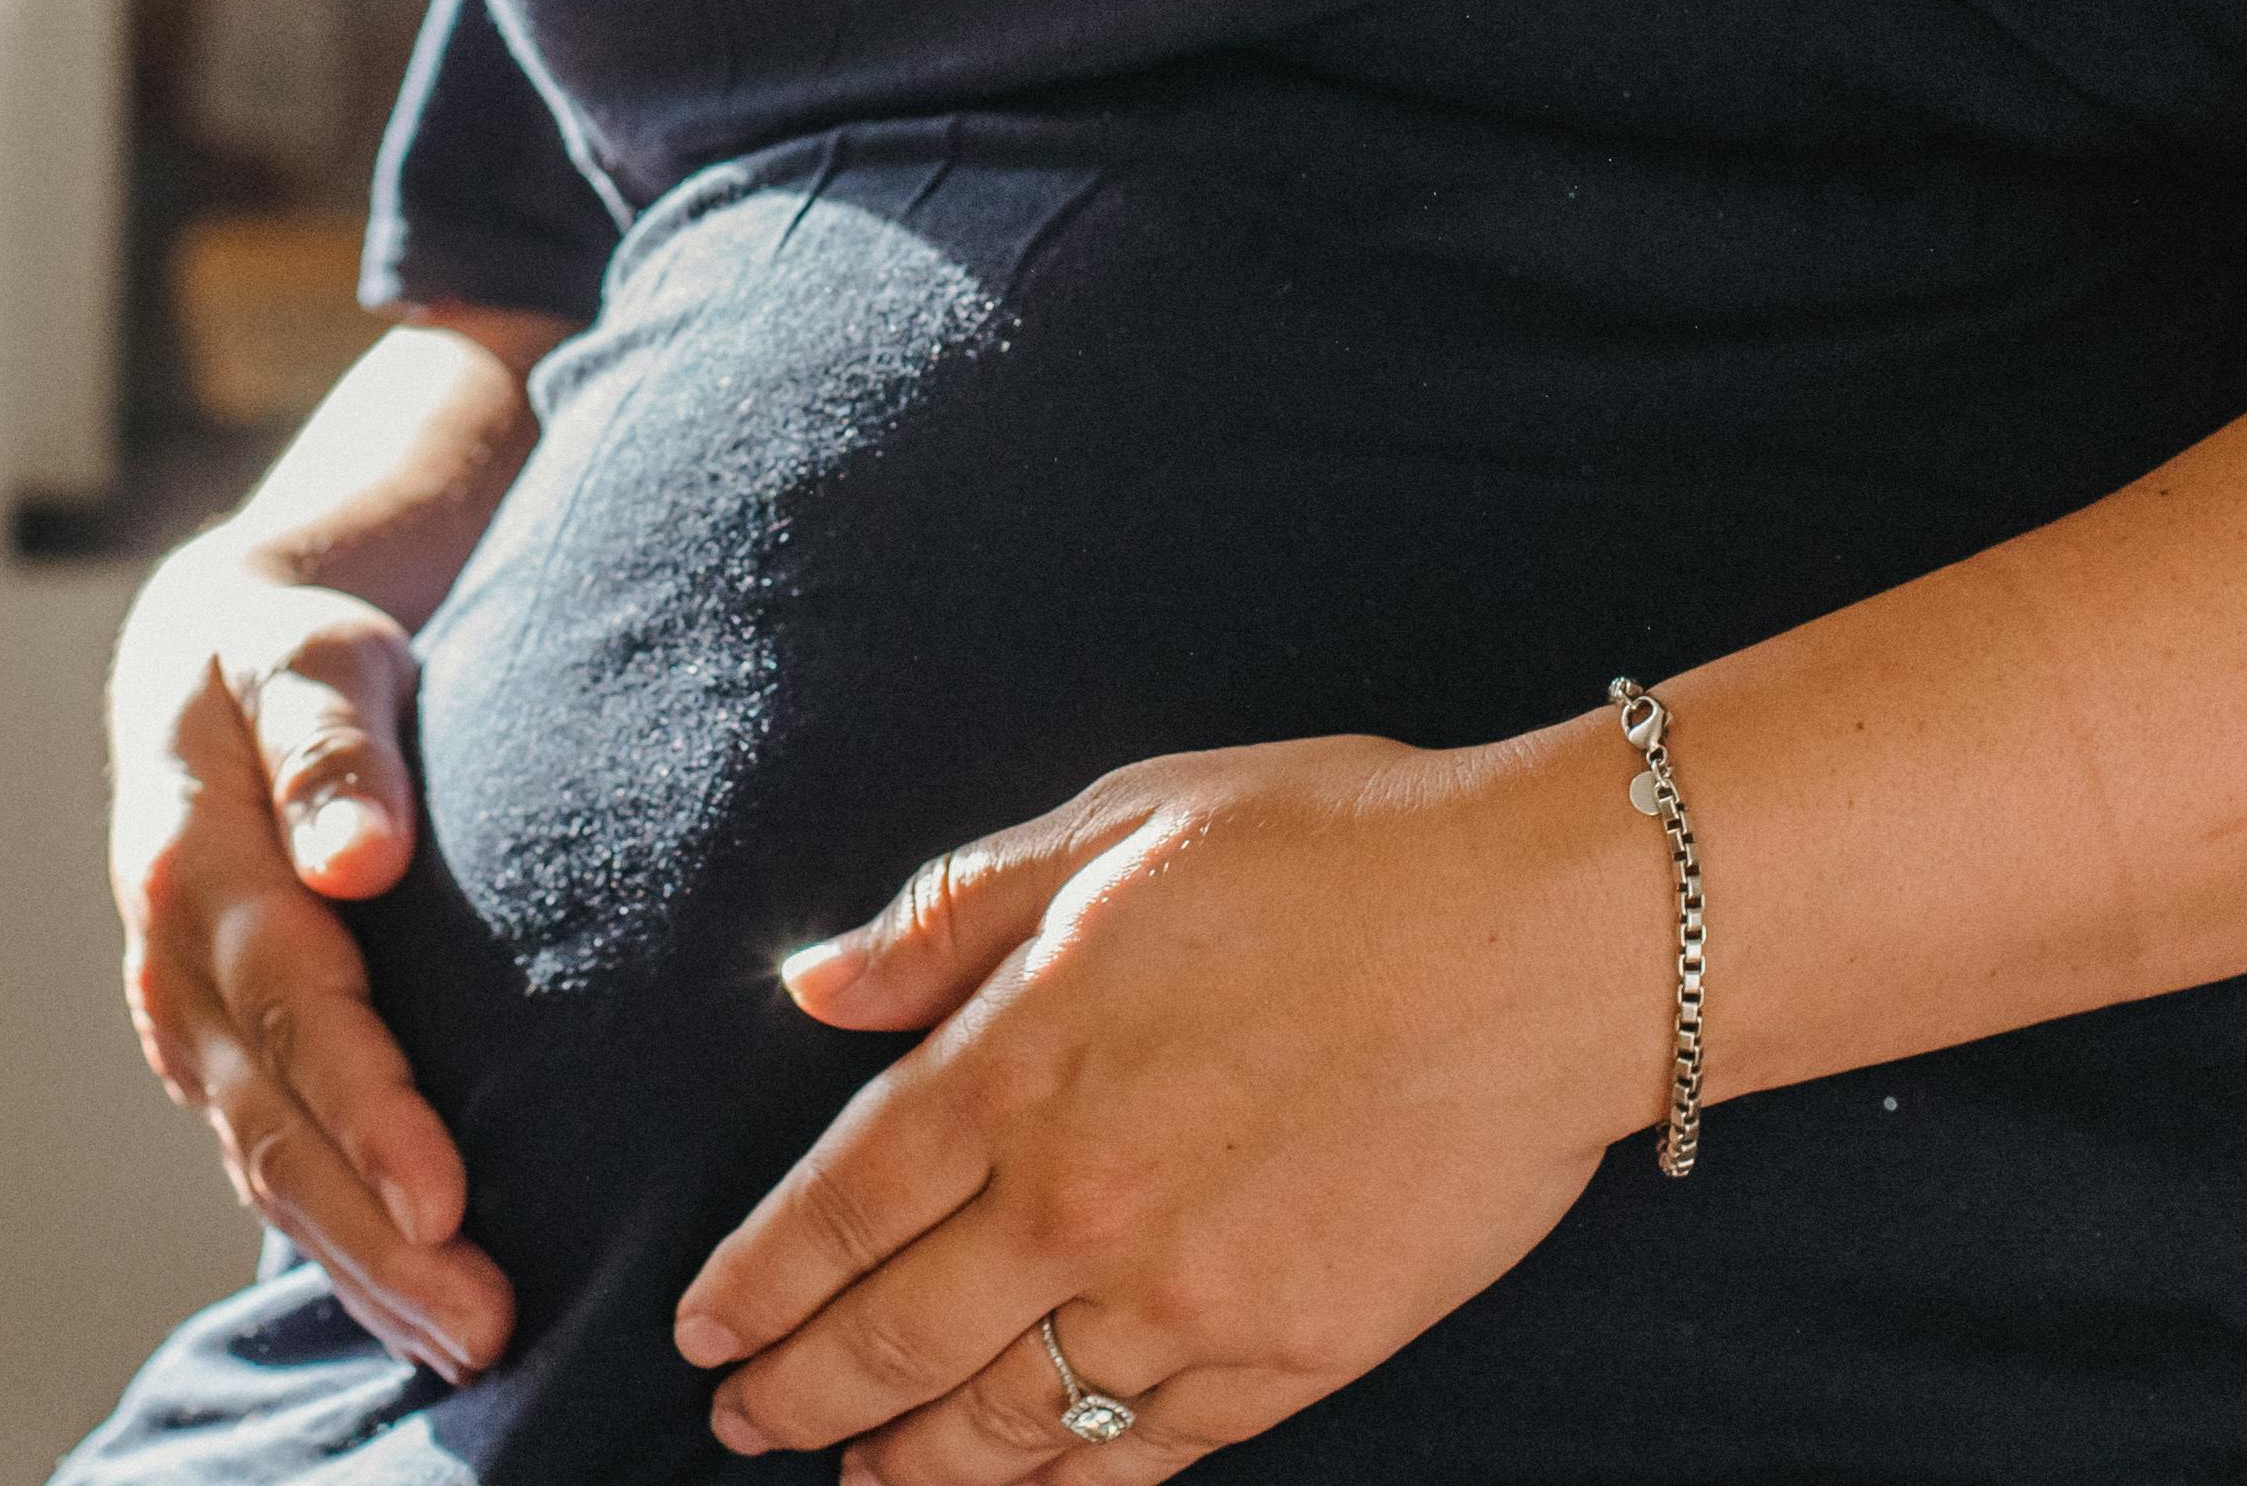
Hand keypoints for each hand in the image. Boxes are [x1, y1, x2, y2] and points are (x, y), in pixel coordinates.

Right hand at [108, 547, 515, 1384]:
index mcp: (195, 871)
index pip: (294, 1011)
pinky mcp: (222, 1061)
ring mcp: (192, 1030)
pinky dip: (340, 1247)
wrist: (201, 675)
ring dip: (365, 1269)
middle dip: (378, 1238)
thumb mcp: (309, 658)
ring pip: (270, 1171)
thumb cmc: (282, 656)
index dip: (367, 1112)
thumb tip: (359, 855)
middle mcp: (178, 972)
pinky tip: (415, 1313)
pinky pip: (274, 1169)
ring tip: (473, 1344)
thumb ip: (331, 744)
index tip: (447, 1200)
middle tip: (486, 1324)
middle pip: (278, 1127)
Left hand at [671, 722, 1673, 1476]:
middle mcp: (1079, 1203)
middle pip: (893, 1340)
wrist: (1544, 943)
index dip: (758, 1283)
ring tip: (854, 1477)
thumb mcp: (1118, 826)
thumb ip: (953, 918)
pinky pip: (1140, 1456)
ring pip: (1003, 1424)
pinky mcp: (1287, 1357)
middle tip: (742, 1423)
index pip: (841, 1210)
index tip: (703, 1327)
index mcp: (1022, 1063)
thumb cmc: (1336, 854)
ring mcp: (1184, 1299)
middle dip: (799, 1394)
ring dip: (909, 1464)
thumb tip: (817, 986)